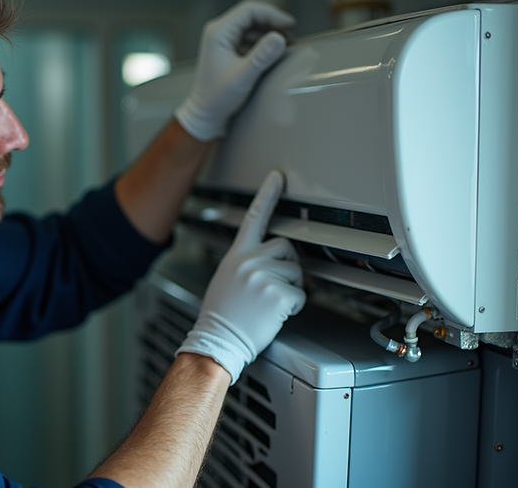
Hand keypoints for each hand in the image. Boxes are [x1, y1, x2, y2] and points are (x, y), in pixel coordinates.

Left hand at [175, 0, 294, 141]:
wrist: (206, 114)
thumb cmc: (218, 98)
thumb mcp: (243, 77)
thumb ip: (261, 57)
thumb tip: (279, 38)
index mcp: (218, 32)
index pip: (249, 10)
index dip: (272, 14)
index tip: (290, 25)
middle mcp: (218, 32)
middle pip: (251, 16)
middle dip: (272, 23)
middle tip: (291, 34)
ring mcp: (222, 40)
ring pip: (251, 26)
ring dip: (269, 32)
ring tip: (285, 44)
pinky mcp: (228, 50)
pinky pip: (249, 38)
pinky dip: (263, 42)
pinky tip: (273, 52)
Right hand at [177, 170, 305, 383]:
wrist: (216, 340)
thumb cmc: (222, 314)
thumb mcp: (226, 277)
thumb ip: (248, 262)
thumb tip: (275, 259)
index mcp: (236, 254)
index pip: (254, 217)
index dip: (267, 195)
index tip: (277, 178)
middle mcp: (249, 260)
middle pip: (287, 247)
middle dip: (288, 265)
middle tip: (272, 287)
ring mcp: (263, 276)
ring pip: (297, 272)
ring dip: (291, 289)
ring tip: (268, 304)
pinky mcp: (278, 295)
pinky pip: (301, 295)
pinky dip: (293, 307)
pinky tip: (274, 314)